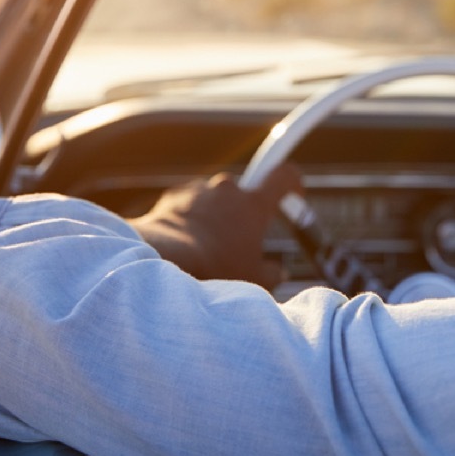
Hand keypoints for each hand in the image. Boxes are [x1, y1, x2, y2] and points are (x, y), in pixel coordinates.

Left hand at [128, 165, 299, 288]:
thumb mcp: (252, 280)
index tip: (293, 192)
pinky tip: (183, 245)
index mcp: (254, 204)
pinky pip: (188, 205)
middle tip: (236, 242)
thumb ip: (271, 273)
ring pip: (214, 200)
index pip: (283, 175)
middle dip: (241, 214)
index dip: (291, 181)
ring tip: (204, 250)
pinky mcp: (173, 197)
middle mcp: (228, 189)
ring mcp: (199, 190)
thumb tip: (278, 272)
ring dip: (213, 217)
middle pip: (243, 194)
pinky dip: (189, 220)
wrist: (161, 261)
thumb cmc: (213, 270)